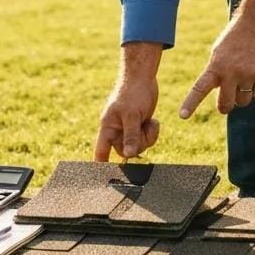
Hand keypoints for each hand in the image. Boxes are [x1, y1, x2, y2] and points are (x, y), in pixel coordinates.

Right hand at [94, 43, 162, 160]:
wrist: (143, 76)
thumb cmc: (133, 92)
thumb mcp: (132, 115)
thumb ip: (130, 136)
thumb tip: (129, 155)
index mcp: (108, 127)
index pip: (101, 151)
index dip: (101, 164)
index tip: (102, 178)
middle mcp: (116, 129)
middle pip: (125, 151)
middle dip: (138, 143)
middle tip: (143, 129)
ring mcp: (128, 127)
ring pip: (138, 146)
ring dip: (147, 137)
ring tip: (149, 122)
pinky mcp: (138, 124)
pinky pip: (145, 138)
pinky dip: (151, 131)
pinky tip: (153, 120)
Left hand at [179, 0, 254, 117]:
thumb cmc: (235, 38)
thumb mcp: (219, 52)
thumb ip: (217, 73)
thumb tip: (223, 96)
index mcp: (215, 66)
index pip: (199, 88)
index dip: (191, 103)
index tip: (182, 116)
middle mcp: (230, 72)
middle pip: (226, 105)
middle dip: (225, 106)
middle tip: (226, 104)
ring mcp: (248, 74)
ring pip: (243, 101)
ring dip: (243, 95)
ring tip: (244, 79)